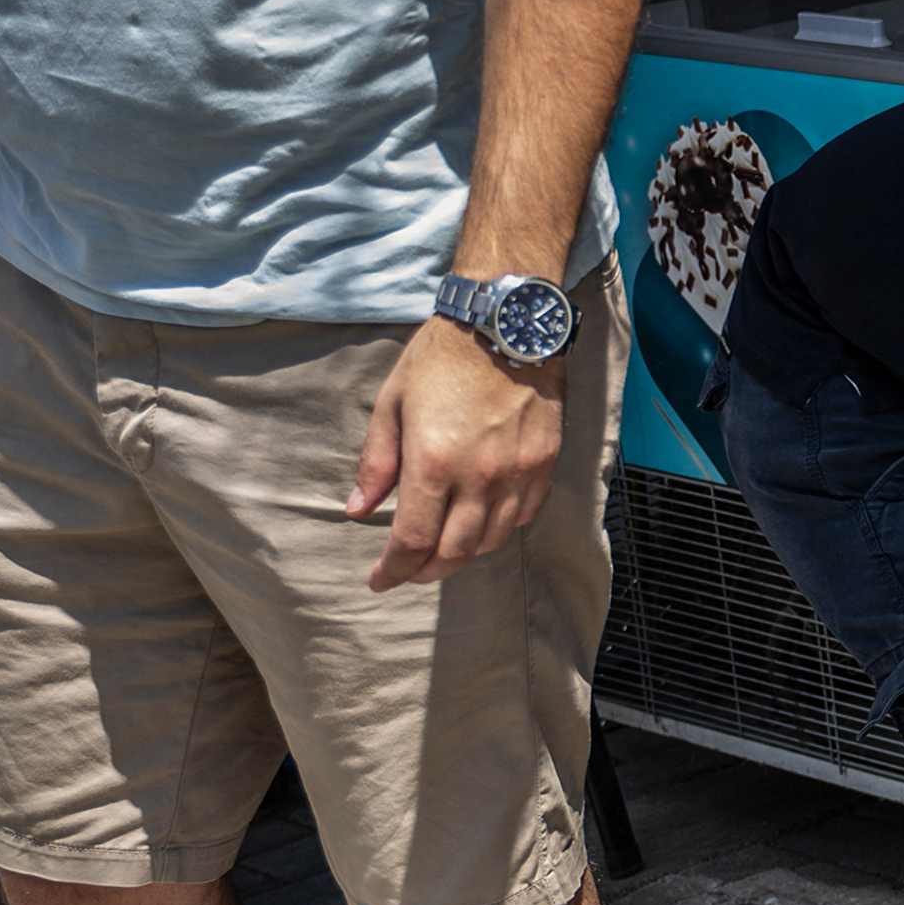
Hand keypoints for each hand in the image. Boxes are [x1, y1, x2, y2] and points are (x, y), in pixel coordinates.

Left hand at [353, 312, 561, 590]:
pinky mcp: (544, 464)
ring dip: (463, 554)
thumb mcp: (392, 404)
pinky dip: (497, 530)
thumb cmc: (440, 359)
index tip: (379, 580)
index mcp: (433, 461)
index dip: (393, 570)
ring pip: (490, 541)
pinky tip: (480, 522)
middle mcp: (479, 476)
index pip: (412, 540)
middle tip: (409, 570)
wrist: (505, 325)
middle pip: (454, 552)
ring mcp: (517, 473)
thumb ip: (377, 463)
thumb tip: (359, 510)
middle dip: (426, 571)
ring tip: (443, 549)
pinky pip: (522, 518)